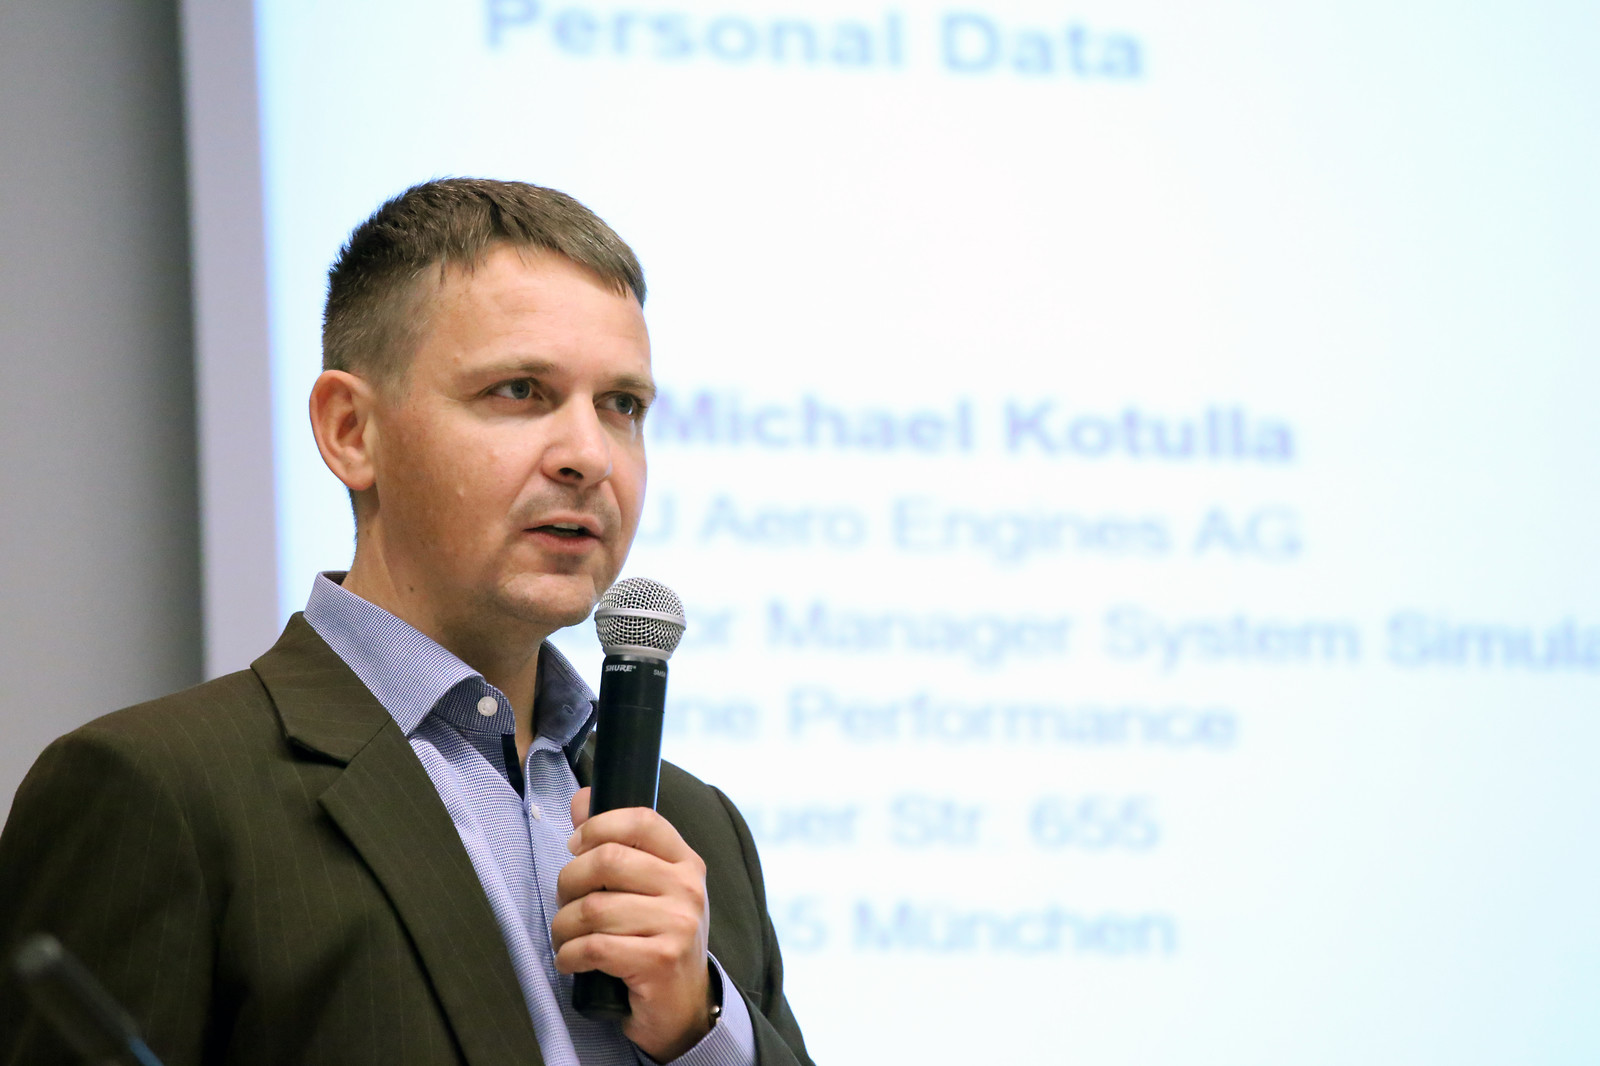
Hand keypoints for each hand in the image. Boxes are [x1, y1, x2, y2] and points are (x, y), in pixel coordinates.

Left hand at [553, 787, 713, 1060]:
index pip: (642, 820)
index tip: (576, 845)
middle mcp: (687, 888)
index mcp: (685, 862)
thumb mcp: (648, 888)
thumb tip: (582, 799)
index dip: (599, 826)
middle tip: (565, 900)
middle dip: (569, 880)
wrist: (684, 1005)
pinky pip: (595, 946)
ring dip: (563, 926)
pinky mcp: (660, 960)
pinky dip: (569, 955)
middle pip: (608, 860)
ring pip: (594, 908)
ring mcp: (678, 924)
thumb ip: (617, 842)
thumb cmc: (657, 939)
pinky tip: (571, 960)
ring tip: (564, 937)